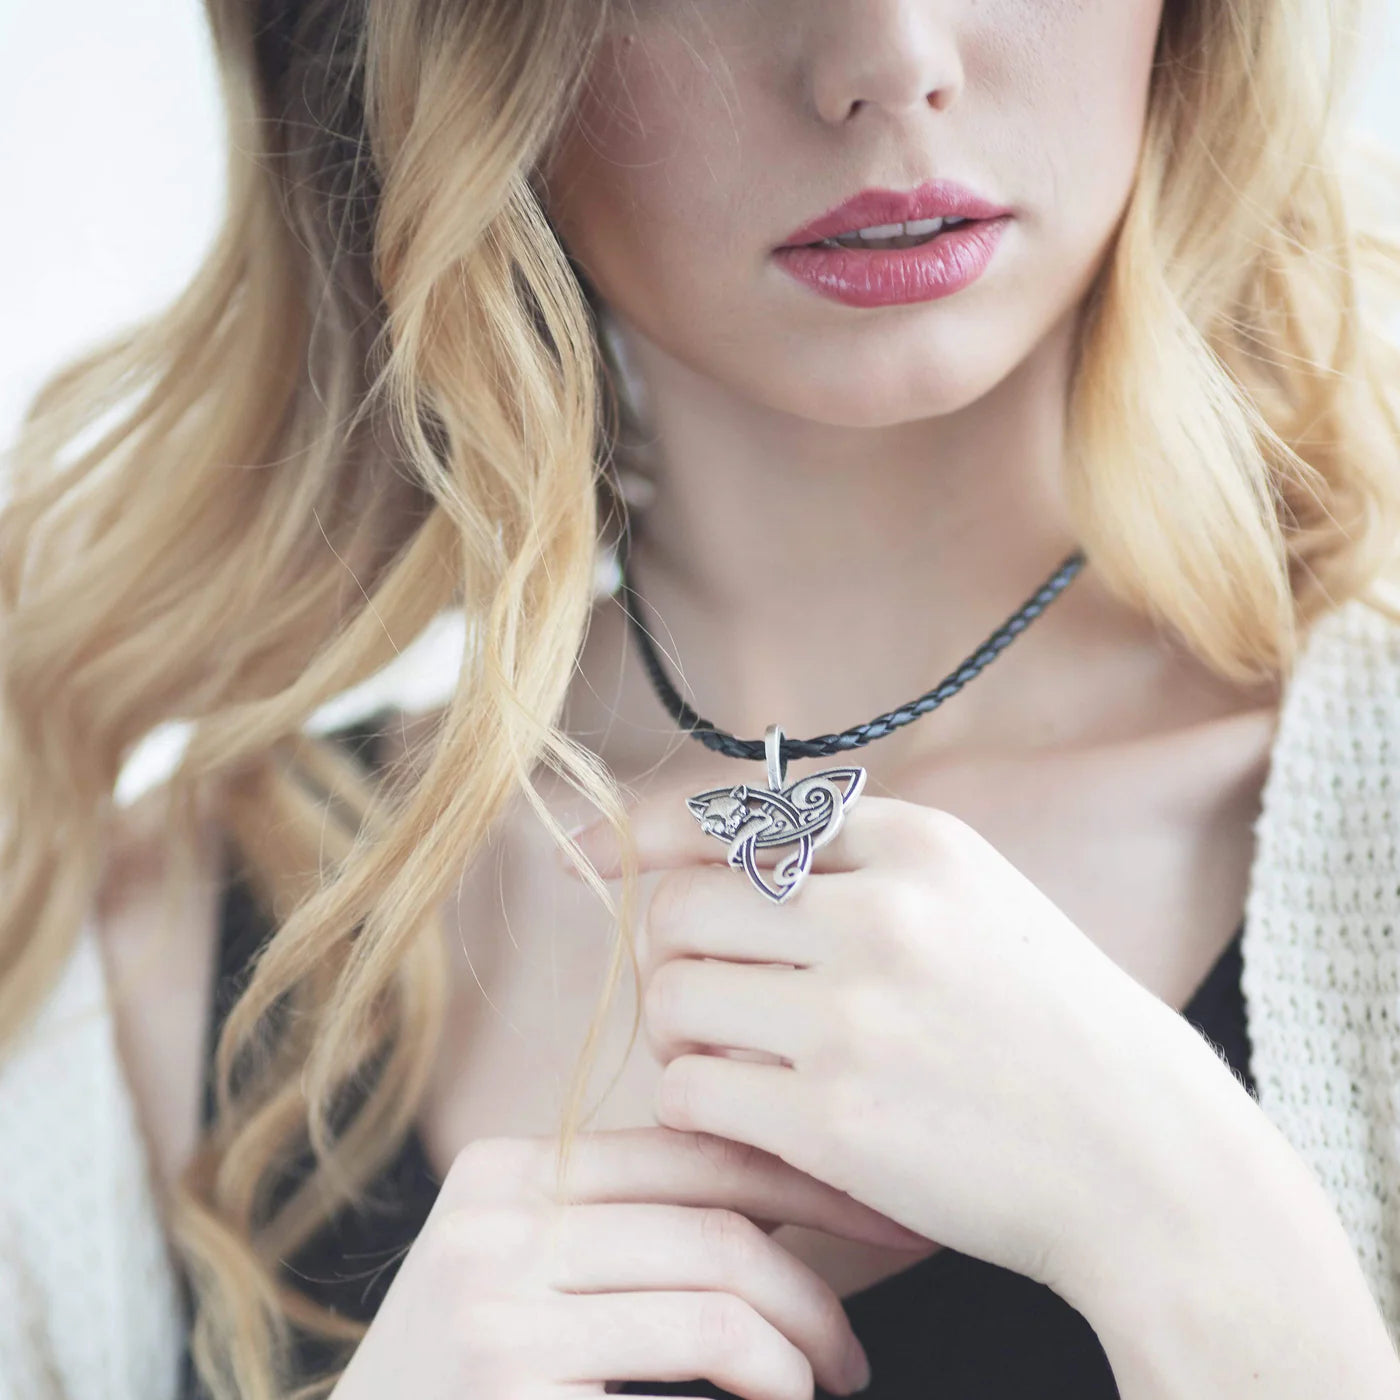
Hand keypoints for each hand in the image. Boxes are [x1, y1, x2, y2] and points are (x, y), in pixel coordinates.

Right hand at [330, 1126, 931, 1398]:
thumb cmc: (467, 1384)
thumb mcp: (527, 1272)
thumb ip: (625, 1223)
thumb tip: (790, 1186)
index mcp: (508, 1171)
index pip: (691, 1144)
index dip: (806, 1172)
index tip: (884, 1210)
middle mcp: (495, 1221)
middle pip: (717, 1219)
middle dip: (825, 1270)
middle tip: (859, 1343)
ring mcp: (495, 1309)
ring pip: (717, 1292)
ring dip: (803, 1343)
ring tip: (828, 1380)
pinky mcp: (511, 1388)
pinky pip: (690, 1364)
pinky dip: (762, 1380)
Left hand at [562, 788, 1223, 1300]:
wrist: (1142, 1157)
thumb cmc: (1047, 1024)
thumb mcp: (974, 898)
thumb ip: (854, 863)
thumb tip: (701, 848)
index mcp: (916, 845)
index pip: (732, 819)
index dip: (642, 837)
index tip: (583, 857)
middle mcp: (879, 913)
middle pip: (678, 908)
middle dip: (673, 952)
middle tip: (714, 993)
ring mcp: (854, 1015)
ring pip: (670, 996)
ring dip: (682, 1030)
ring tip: (737, 1055)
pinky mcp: (834, 1119)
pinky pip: (690, 1089)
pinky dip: (700, 1100)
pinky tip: (753, 1112)